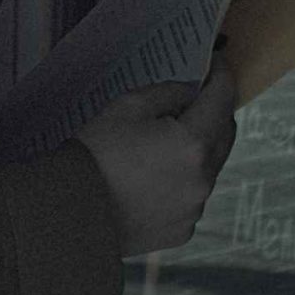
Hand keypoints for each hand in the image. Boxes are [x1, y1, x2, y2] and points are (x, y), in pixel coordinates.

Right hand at [71, 49, 240, 257]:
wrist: (69, 212)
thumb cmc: (95, 154)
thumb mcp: (127, 107)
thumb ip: (168, 93)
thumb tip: (189, 92)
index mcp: (193, 144)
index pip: (223, 99)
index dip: (221, 75)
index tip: (216, 63)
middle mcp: (203, 179)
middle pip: (224, 135)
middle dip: (214, 112)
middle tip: (195, 98)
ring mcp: (194, 209)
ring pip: (209, 168)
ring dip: (197, 151)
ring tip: (165, 143)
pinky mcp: (182, 231)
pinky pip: (191, 197)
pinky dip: (181, 183)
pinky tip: (154, 178)